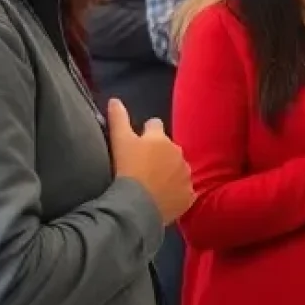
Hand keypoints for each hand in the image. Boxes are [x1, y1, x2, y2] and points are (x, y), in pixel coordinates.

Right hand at [108, 98, 194, 224]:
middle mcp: (178, 152)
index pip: (155, 125)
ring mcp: (186, 174)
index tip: (138, 142)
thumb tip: (115, 99)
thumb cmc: (127, 169)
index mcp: (160, 138)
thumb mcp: (119, 141)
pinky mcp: (189, 195)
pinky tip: (164, 198)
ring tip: (154, 183)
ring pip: (178, 168)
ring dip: (169, 172)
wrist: (138, 205)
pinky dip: (176, 192)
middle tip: (144, 166)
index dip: (146, 131)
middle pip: (169, 148)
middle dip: (160, 153)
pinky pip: (184, 190)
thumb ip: (118, 118)